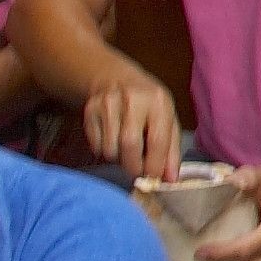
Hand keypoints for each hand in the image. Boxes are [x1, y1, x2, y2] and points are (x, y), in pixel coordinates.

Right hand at [80, 69, 183, 185]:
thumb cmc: (149, 105)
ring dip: (120, 159)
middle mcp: (132, 100)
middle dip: (134, 166)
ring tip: (127, 149)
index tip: (154, 178)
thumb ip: (170, 151)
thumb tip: (170, 180)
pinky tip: (114, 140)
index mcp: (158, 101)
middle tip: (139, 172)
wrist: (118, 80)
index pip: (157, 139)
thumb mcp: (168, 120)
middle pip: (129, 145)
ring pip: (110, 149)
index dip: (155, 164)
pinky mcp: (90, 111)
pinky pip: (96, 147)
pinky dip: (106, 152)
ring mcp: (108, 104)